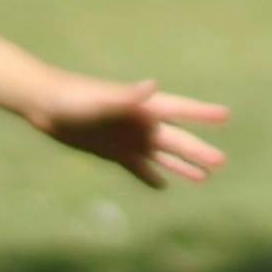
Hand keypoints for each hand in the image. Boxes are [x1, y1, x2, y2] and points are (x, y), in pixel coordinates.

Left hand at [28, 76, 229, 189]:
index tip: (225, 115)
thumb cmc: (73, 97)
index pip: (179, 110)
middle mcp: (140, 123)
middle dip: (198, 150)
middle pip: (176, 138)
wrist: (45, 105)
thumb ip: (126, 96)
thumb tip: (152, 86)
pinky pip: (137, 168)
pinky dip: (150, 176)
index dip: (202, 113)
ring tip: (205, 177)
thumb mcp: (100, 99)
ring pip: (162, 155)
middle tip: (222, 161)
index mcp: (142, 107)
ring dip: (182, 165)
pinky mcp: (114, 152)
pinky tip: (163, 185)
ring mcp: (128, 139)